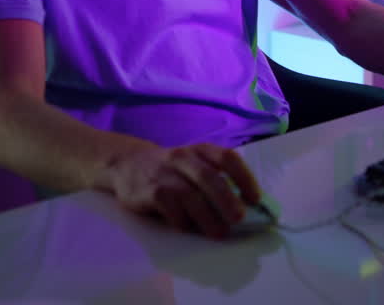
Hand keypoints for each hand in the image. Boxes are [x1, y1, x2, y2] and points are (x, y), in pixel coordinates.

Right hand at [98, 143, 261, 238]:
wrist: (128, 163)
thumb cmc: (172, 169)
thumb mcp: (194, 164)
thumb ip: (216, 179)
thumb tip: (245, 207)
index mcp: (202, 150)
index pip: (228, 158)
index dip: (244, 177)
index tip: (255, 198)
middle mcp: (184, 157)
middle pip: (209, 177)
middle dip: (227, 199)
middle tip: (239, 219)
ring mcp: (165, 173)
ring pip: (190, 195)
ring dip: (207, 217)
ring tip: (219, 233)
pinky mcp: (150, 190)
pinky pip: (170, 207)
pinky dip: (182, 220)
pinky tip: (188, 227)